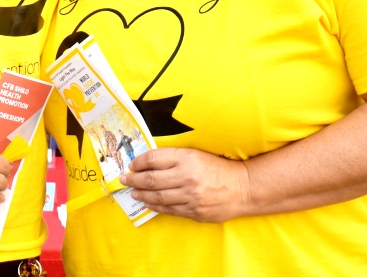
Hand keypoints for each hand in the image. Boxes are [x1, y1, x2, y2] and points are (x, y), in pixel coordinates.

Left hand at [119, 147, 249, 222]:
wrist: (243, 187)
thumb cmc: (218, 168)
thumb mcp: (196, 154)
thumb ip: (174, 158)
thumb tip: (148, 163)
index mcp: (186, 158)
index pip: (154, 159)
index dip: (139, 162)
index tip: (131, 165)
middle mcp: (187, 176)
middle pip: (151, 178)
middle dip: (133, 179)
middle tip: (123, 179)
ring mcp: (190, 196)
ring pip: (158, 196)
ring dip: (141, 194)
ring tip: (133, 192)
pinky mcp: (194, 211)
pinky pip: (169, 209)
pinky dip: (155, 206)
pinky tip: (148, 203)